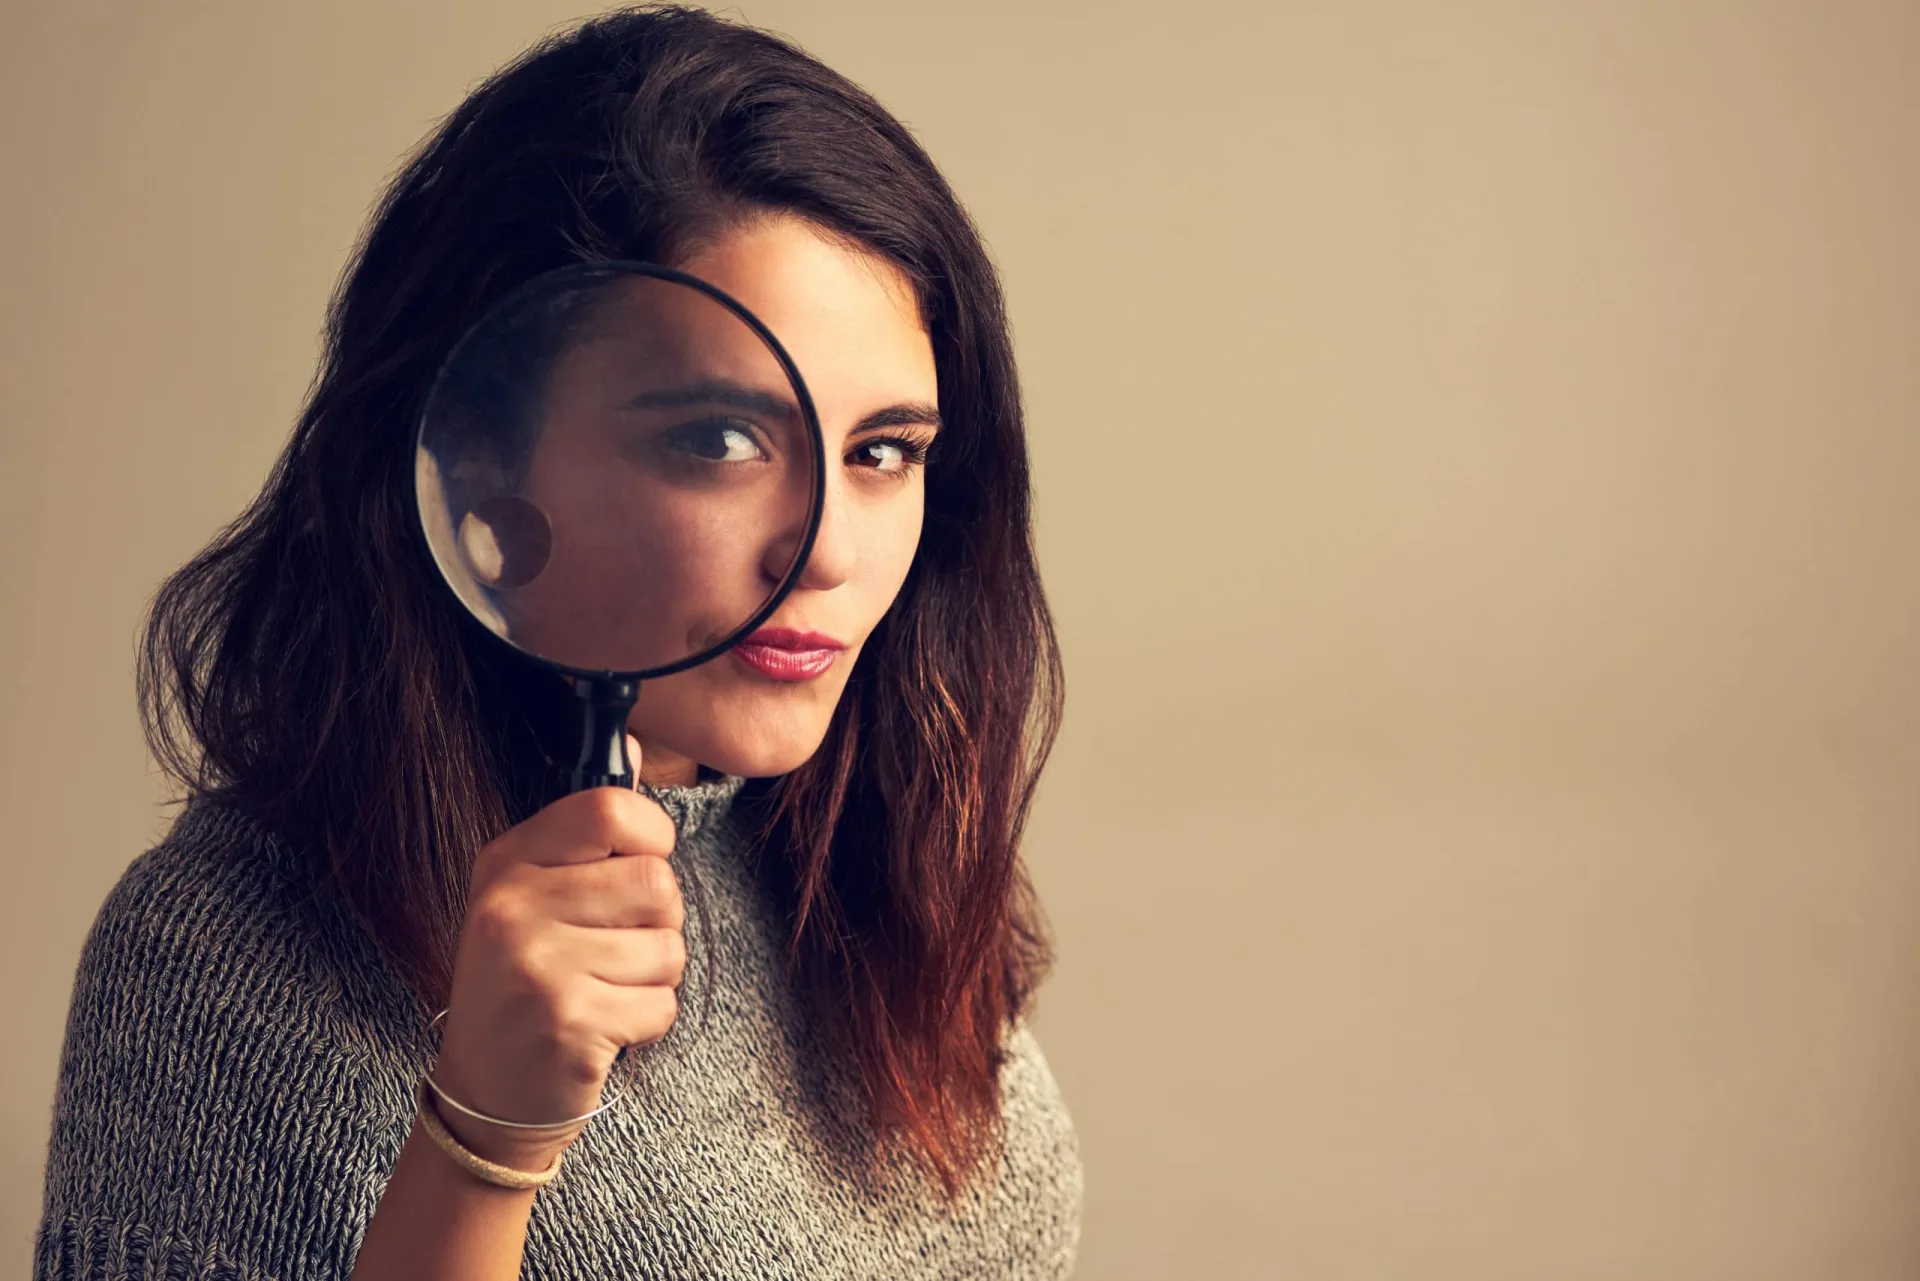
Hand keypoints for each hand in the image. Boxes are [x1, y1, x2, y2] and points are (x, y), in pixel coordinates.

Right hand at [430, 734, 682, 1170]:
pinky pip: (661, 1006)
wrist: (487, 1092)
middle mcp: (512, 908)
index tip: (637, 865)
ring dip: (653, 978)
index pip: (609, 810)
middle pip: (657, 884)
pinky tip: (601, 1030)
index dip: (650, 837)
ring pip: (668, 949)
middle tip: (613, 951)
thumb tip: (636, 744)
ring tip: (603, 991)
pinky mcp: (568, 1024)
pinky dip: (647, 1023)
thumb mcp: (534, 894)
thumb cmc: (529, 980)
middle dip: (658, 925)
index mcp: (507, 862)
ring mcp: (536, 967)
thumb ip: (587, 831)